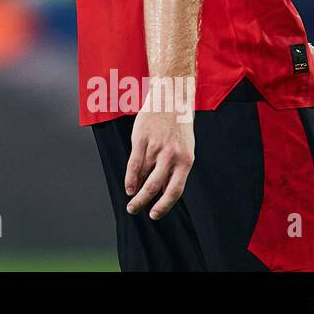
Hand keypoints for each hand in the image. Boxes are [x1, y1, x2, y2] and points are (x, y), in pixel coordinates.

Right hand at [125, 98, 194, 219]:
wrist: (171, 99)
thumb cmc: (178, 127)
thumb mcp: (184, 149)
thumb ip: (174, 170)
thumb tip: (162, 191)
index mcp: (186, 160)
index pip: (175, 190)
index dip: (164, 205)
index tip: (154, 215)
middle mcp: (171, 156)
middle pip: (154, 186)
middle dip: (143, 202)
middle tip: (134, 210)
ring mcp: (155, 147)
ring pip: (142, 175)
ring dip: (135, 190)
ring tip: (130, 199)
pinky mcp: (141, 139)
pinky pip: (134, 163)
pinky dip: (129, 177)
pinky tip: (128, 186)